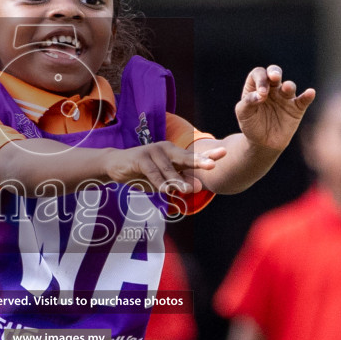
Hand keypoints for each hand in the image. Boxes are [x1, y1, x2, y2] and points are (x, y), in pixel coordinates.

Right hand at [102, 141, 226, 192]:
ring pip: (168, 168)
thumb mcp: (164, 179)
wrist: (115, 165)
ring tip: (187, 189)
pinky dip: (158, 181)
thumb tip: (198, 187)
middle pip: (185, 157)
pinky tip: (165, 190)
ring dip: (177, 179)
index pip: (193, 156)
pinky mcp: (139, 157)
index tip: (224, 153)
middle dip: (199, 161)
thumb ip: (180, 181)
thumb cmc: (143, 173)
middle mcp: (166, 149)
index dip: (208, 155)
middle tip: (212, 165)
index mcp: (174, 154)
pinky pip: (152, 172)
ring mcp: (152, 151)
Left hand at [234, 66, 315, 151]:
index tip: (261, 93)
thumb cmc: (251, 125)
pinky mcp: (296, 108)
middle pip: (274, 72)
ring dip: (289, 86)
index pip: (259, 74)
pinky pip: (303, 100)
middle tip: (274, 77)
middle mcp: (272, 88)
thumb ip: (248, 102)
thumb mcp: (243, 114)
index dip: (260, 79)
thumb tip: (260, 95)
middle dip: (275, 72)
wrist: (263, 143)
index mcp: (256, 86)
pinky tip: (310, 92)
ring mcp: (285, 97)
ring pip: (289, 86)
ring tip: (287, 88)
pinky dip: (308, 96)